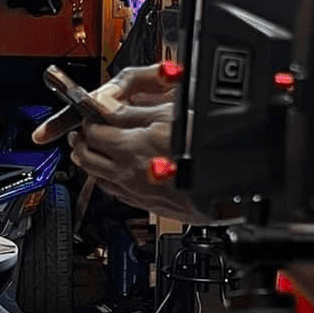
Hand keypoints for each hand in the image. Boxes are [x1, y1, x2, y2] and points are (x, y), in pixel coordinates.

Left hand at [43, 64, 193, 217]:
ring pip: (97, 178)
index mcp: (129, 149)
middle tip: (85, 128)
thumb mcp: (170, 116)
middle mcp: (127, 174)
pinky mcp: (147, 205)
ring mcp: (136, 192)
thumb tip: (111, 107)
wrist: (231, 187)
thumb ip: (133, 113)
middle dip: (82, 140)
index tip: (91, 111)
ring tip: (93, 148)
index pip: (92, 131)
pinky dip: (107, 179)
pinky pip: (114, 192)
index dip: (88, 118)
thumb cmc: (208, 150)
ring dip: (90, 160)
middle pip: (86, 157)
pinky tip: (114, 172)